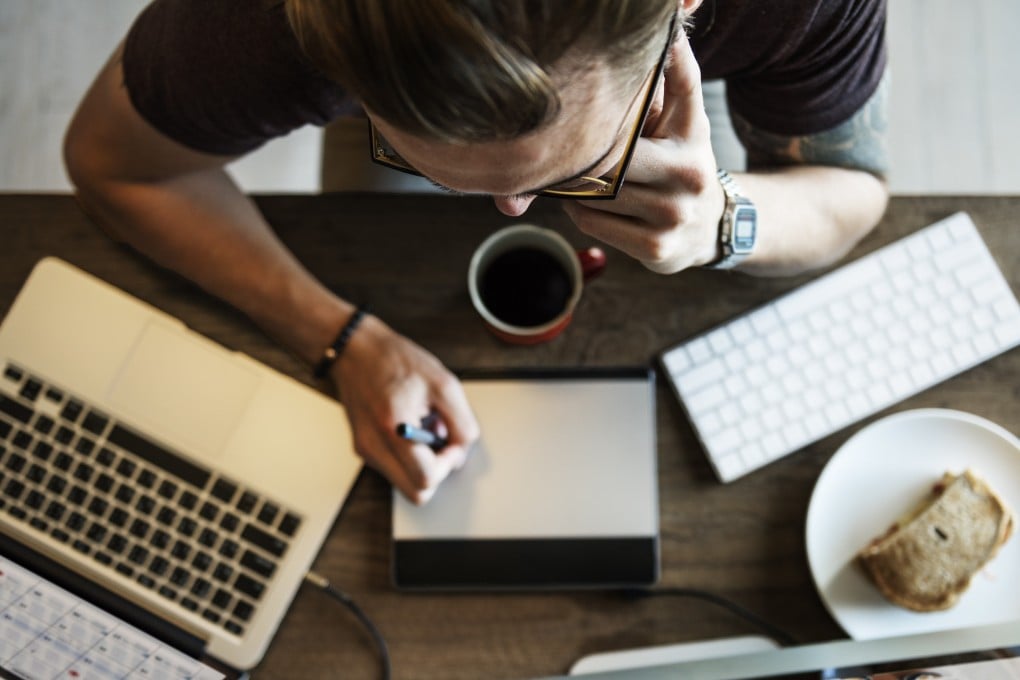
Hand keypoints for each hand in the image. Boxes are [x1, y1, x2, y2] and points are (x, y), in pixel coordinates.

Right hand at [329, 314, 478, 503]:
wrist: (354, 350)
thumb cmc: (395, 360)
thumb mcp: (443, 384)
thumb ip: (461, 423)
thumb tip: (462, 450)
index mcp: (394, 427)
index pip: (426, 478)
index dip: (448, 464)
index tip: (452, 443)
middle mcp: (374, 446)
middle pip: (415, 493)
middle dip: (435, 472)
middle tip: (440, 443)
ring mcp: (365, 450)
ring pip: (404, 483)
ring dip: (421, 465)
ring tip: (423, 431)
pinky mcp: (362, 448)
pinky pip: (393, 468)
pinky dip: (408, 457)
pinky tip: (410, 429)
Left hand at [563, 32, 724, 273]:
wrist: (708, 228)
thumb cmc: (677, 161)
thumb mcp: (681, 120)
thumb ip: (667, 78)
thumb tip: (670, 11)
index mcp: (695, 131)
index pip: (682, 83)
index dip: (668, 55)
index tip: (648, 40)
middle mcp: (690, 172)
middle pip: (613, 152)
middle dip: (586, 149)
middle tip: (564, 141)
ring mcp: (674, 213)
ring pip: (596, 189)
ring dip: (574, 182)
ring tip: (576, 174)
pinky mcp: (656, 247)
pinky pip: (592, 221)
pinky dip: (578, 210)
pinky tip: (586, 202)